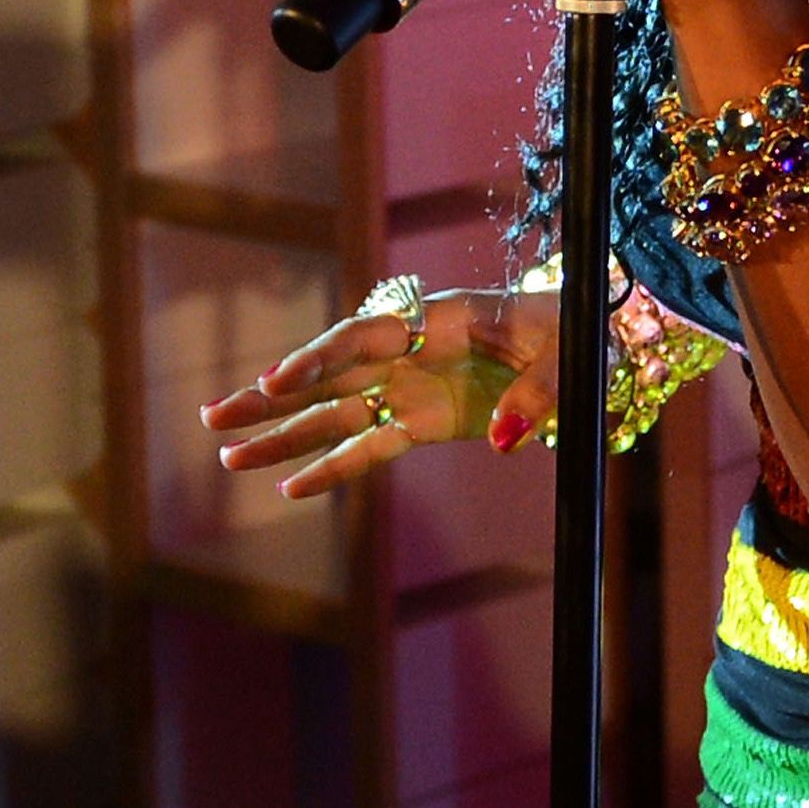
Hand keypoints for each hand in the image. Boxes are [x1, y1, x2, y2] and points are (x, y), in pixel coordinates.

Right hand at [199, 282, 550, 500]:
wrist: (594, 339)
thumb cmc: (579, 334)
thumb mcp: (570, 358)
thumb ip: (538, 394)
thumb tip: (505, 440)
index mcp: (439, 319)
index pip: (363, 336)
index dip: (318, 358)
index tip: (277, 381)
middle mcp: (412, 352)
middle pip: (329, 375)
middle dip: (271, 396)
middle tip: (214, 416)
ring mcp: (412, 387)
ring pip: (334, 412)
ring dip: (283, 433)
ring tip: (228, 454)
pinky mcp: (423, 421)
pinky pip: (369, 446)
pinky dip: (332, 467)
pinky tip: (290, 488)